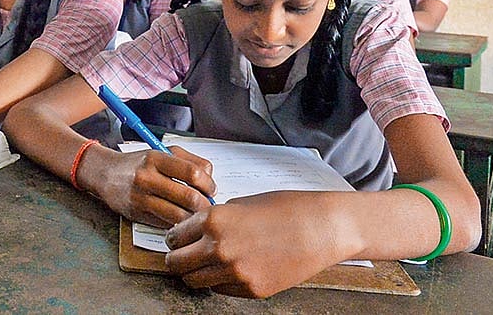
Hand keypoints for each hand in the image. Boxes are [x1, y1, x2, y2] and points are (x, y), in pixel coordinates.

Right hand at [93, 146, 215, 227]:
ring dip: (193, 218)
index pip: (193, 173)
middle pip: (189, 197)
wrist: (105, 174)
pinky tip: (179, 218)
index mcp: (156, 158)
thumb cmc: (138, 164)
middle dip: (205, 204)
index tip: (210, 188)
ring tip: (195, 213)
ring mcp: (141, 198)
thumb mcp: (161, 152)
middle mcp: (147, 177)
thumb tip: (209, 177)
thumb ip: (188, 160)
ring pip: (180, 215)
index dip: (208, 183)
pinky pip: (166, 224)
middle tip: (207, 205)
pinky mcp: (137, 214)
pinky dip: (178, 224)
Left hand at [164, 191, 349, 297]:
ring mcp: (235, 272)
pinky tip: (231, 269)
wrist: (320, 228)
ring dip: (195, 273)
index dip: (174, 238)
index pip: (172, 236)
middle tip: (183, 255)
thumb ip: (214, 218)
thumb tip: (196, 229)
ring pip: (194, 281)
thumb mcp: (240, 203)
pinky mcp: (251, 290)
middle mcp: (219, 248)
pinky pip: (221, 290)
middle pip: (176, 264)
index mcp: (212, 221)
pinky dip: (220, 281)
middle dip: (176, 259)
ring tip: (206, 264)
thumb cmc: (284, 209)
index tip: (177, 239)